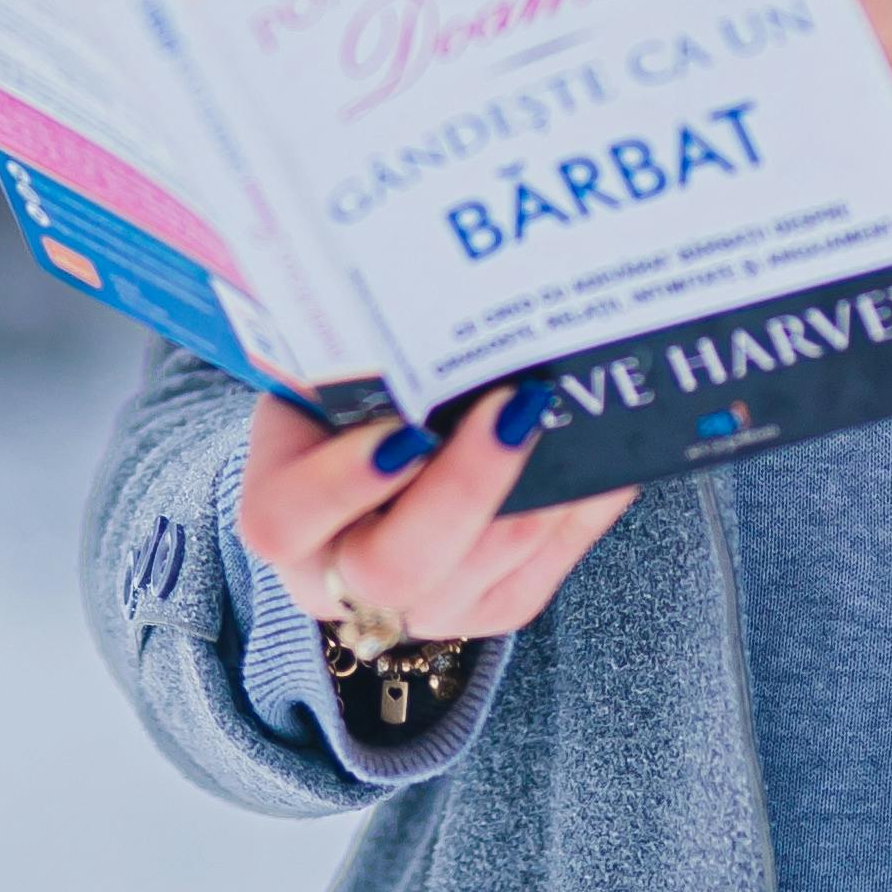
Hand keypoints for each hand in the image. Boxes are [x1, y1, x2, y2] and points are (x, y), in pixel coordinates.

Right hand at [234, 388, 637, 648]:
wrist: (370, 461)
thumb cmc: (343, 403)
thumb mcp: (320, 374)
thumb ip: (346, 351)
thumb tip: (412, 282)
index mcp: (284, 518)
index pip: (290, 518)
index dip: (345, 482)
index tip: (407, 427)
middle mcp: (341, 582)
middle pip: (396, 569)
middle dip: (466, 487)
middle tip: (515, 406)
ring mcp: (421, 608)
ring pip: (482, 578)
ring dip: (537, 496)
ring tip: (569, 416)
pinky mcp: (488, 610)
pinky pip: (541, 573)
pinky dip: (579, 513)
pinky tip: (606, 458)